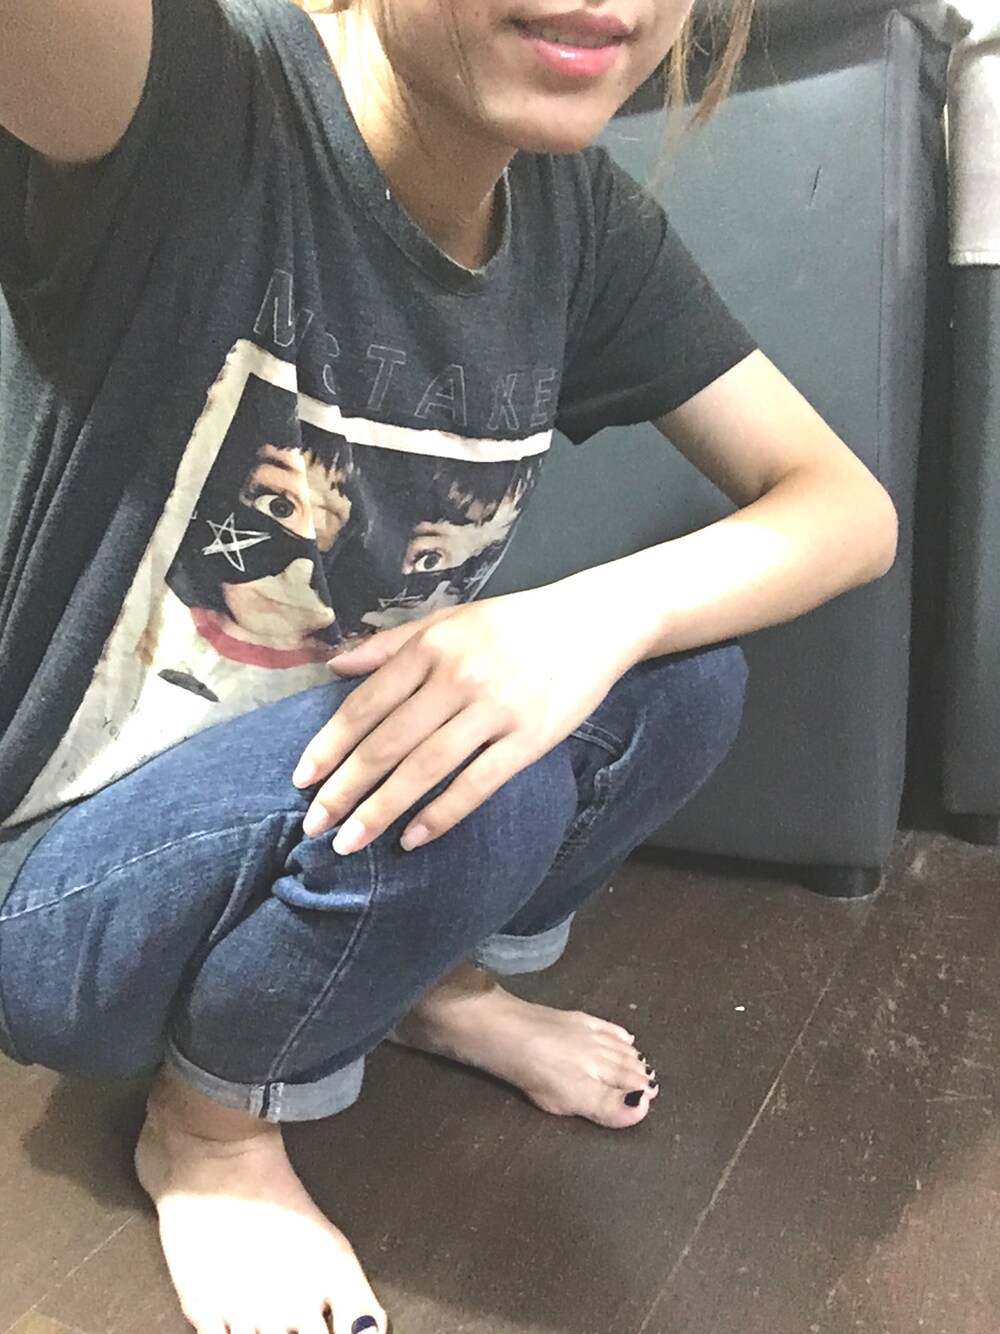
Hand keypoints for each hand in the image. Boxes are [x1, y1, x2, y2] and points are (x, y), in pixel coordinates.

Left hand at [291, 586, 634, 853]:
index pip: (365, 705)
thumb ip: (391, 645)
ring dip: (381, 810)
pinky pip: (477, 784)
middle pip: (387, 744)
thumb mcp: (450, 620)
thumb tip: (335, 666)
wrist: (595, 622)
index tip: (302, 779)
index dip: (329, 746)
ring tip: (349, 842)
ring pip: (424, 769)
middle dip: (344, 790)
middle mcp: (457, 677)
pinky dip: (442, 815)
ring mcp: (494, 710)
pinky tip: (412, 839)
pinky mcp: (529, 739)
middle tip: (313, 826)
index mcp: (431, 647)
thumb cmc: (515, 623)